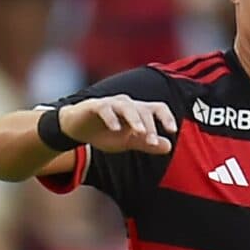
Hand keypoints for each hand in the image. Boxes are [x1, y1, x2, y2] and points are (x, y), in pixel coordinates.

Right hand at [61, 94, 177, 156]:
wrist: (76, 129)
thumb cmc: (104, 133)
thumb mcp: (127, 142)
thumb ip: (146, 143)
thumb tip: (169, 147)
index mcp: (137, 111)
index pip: (157, 108)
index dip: (166, 117)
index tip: (172, 130)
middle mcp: (127, 104)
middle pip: (143, 109)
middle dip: (150, 126)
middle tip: (152, 142)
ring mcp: (111, 103)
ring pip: (127, 106)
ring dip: (135, 119)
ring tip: (140, 133)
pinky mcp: (94, 105)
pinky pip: (105, 108)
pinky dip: (111, 118)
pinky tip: (115, 129)